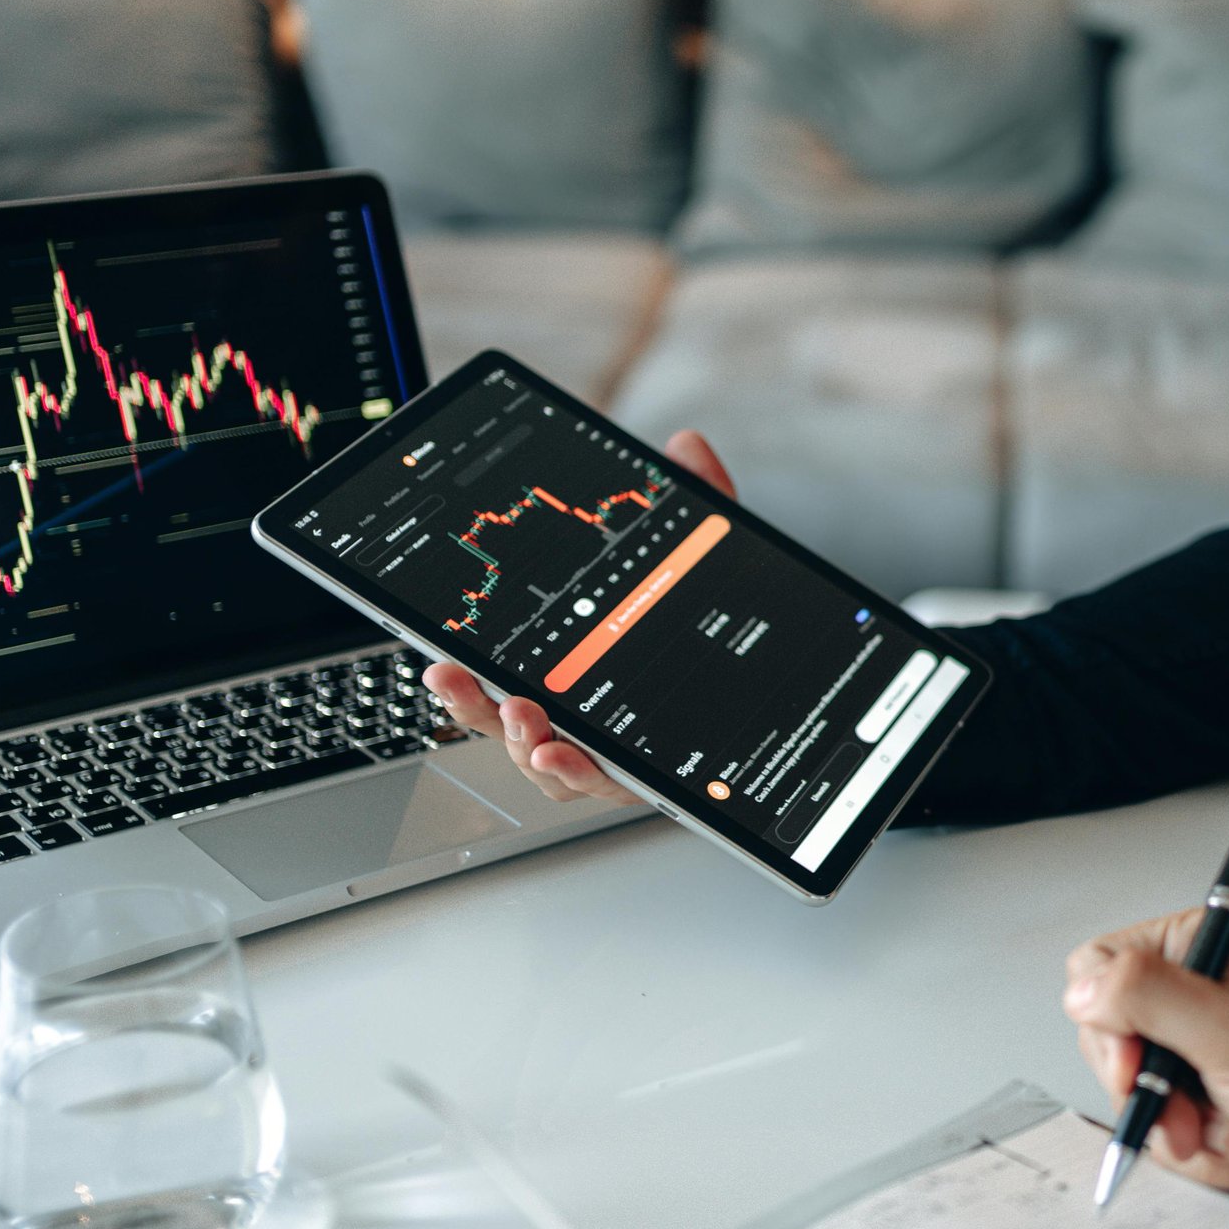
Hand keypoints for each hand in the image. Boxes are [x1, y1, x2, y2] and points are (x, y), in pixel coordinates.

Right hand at [423, 430, 736, 804]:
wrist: (789, 691)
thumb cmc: (720, 628)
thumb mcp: (708, 560)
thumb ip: (696, 504)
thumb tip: (685, 446)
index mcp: (574, 665)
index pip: (503, 669)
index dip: (466, 671)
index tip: (439, 657)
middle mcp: (582, 715)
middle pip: (508, 720)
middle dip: (474, 703)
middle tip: (456, 679)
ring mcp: (610, 751)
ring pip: (545, 761)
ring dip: (521, 740)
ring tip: (521, 716)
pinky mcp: (646, 777)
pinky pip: (603, 783)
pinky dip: (578, 770)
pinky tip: (567, 752)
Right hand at [1064, 911, 1228, 1228]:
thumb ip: (1154, 1000)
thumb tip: (1083, 985)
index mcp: (1214, 949)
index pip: (1102, 967)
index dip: (1109, 1026)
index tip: (1139, 1067)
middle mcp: (1207, 993)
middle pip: (1112, 1040)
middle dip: (1157, 1094)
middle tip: (1199, 1111)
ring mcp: (1209, 1051)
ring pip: (1138, 1096)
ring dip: (1188, 1133)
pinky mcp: (1214, 1102)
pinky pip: (1166, 1134)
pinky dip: (1205, 1158)